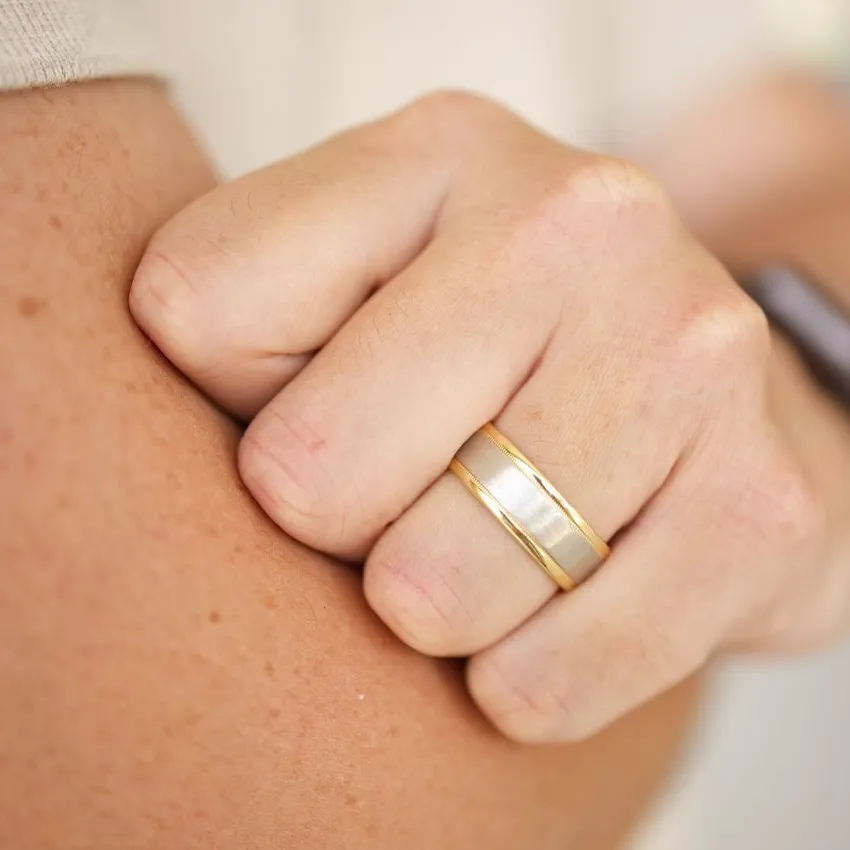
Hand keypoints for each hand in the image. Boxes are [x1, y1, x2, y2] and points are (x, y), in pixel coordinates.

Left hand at [129, 92, 838, 741]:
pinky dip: (521, 682)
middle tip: (416, 492)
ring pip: (425, 592)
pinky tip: (553, 614)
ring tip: (492, 545)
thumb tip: (190, 470)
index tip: (324, 395)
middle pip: (304, 474)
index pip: (198, 310)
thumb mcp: (364, 285)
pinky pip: (545, 681)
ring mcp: (685, 353)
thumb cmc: (504, 354)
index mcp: (440, 153)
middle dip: (337, 523)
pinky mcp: (762, 503)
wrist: (708, 400)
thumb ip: (248, 337)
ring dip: (432, 605)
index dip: (237, 400)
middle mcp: (578, 223)